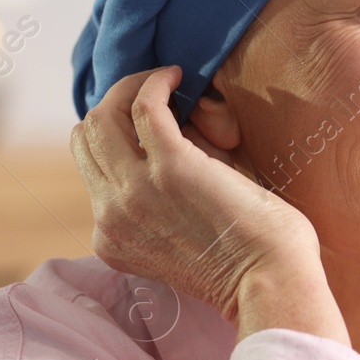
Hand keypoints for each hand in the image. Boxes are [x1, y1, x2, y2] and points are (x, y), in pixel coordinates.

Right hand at [70, 65, 346, 343]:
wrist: (272, 283)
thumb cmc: (248, 260)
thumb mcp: (182, 232)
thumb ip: (164, 191)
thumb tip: (175, 125)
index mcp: (111, 239)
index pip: (91, 169)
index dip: (115, 135)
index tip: (148, 118)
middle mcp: (111, 218)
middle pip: (87, 137)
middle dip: (114, 103)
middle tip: (153, 90)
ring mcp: (135, 193)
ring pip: (103, 117)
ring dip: (133, 86)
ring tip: (166, 80)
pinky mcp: (170, 168)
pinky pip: (144, 106)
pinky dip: (156, 82)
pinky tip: (178, 76)